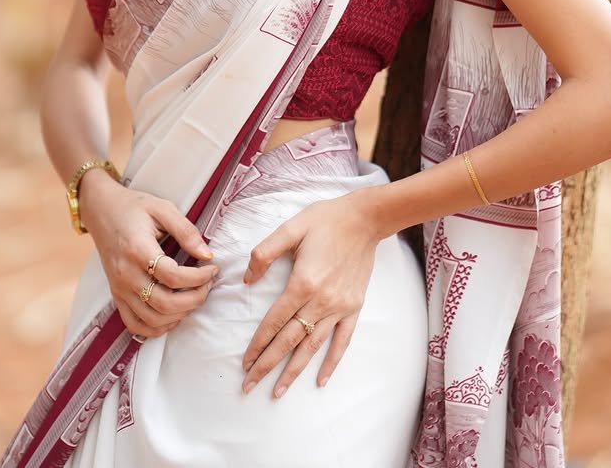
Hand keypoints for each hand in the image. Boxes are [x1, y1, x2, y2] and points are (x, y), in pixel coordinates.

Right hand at [79, 169, 218, 338]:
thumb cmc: (134, 207)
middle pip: (163, 303)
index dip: (198, 277)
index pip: (172, 276)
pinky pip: (134, 325)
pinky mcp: (116, 296)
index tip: (212, 268)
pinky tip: (173, 315)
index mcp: (138, 250)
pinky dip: (156, 327)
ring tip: (194, 296)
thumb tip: (207, 254)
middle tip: (208, 284)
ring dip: (179, 314)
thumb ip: (186, 231)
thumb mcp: (163, 208)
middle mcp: (126, 274)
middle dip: (194, 299)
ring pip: (152, 319)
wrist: (101, 211)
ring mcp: (119, 289)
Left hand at [240, 193, 381, 396]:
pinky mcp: (353, 307)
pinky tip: (321, 380)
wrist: (365, 218)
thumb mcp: (291, 228)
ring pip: (312, 347)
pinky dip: (332, 362)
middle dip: (267, 365)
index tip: (244, 362)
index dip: (257, 344)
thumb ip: (265, 253)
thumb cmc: (326, 220)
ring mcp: (338, 307)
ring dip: (293, 371)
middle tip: (249, 386)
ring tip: (277, 392)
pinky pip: (342, 341)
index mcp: (302, 283)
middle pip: (288, 341)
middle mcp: (320, 301)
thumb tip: (248, 279)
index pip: (274, 322)